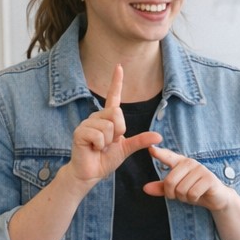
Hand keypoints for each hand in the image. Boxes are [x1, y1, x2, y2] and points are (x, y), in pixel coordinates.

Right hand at [68, 65, 161, 186]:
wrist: (92, 172)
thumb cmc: (106, 159)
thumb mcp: (127, 148)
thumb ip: (141, 141)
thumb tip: (159, 136)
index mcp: (108, 118)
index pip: (113, 97)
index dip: (116, 82)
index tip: (119, 67)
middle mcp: (97, 117)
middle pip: (117, 114)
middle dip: (118, 132)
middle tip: (109, 143)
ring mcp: (87, 123)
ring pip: (108, 126)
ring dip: (108, 142)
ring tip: (100, 147)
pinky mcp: (80, 132)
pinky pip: (98, 135)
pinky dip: (100, 145)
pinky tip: (93, 149)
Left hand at [143, 145, 234, 209]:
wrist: (216, 199)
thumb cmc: (195, 191)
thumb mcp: (177, 190)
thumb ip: (161, 188)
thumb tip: (145, 188)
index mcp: (180, 163)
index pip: (168, 156)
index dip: (159, 153)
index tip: (151, 149)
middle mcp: (190, 163)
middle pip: (170, 182)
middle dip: (173, 194)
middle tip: (181, 195)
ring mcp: (200, 169)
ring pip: (181, 190)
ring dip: (185, 198)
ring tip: (192, 195)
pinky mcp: (209, 179)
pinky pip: (192, 193)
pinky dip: (193, 199)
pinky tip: (199, 196)